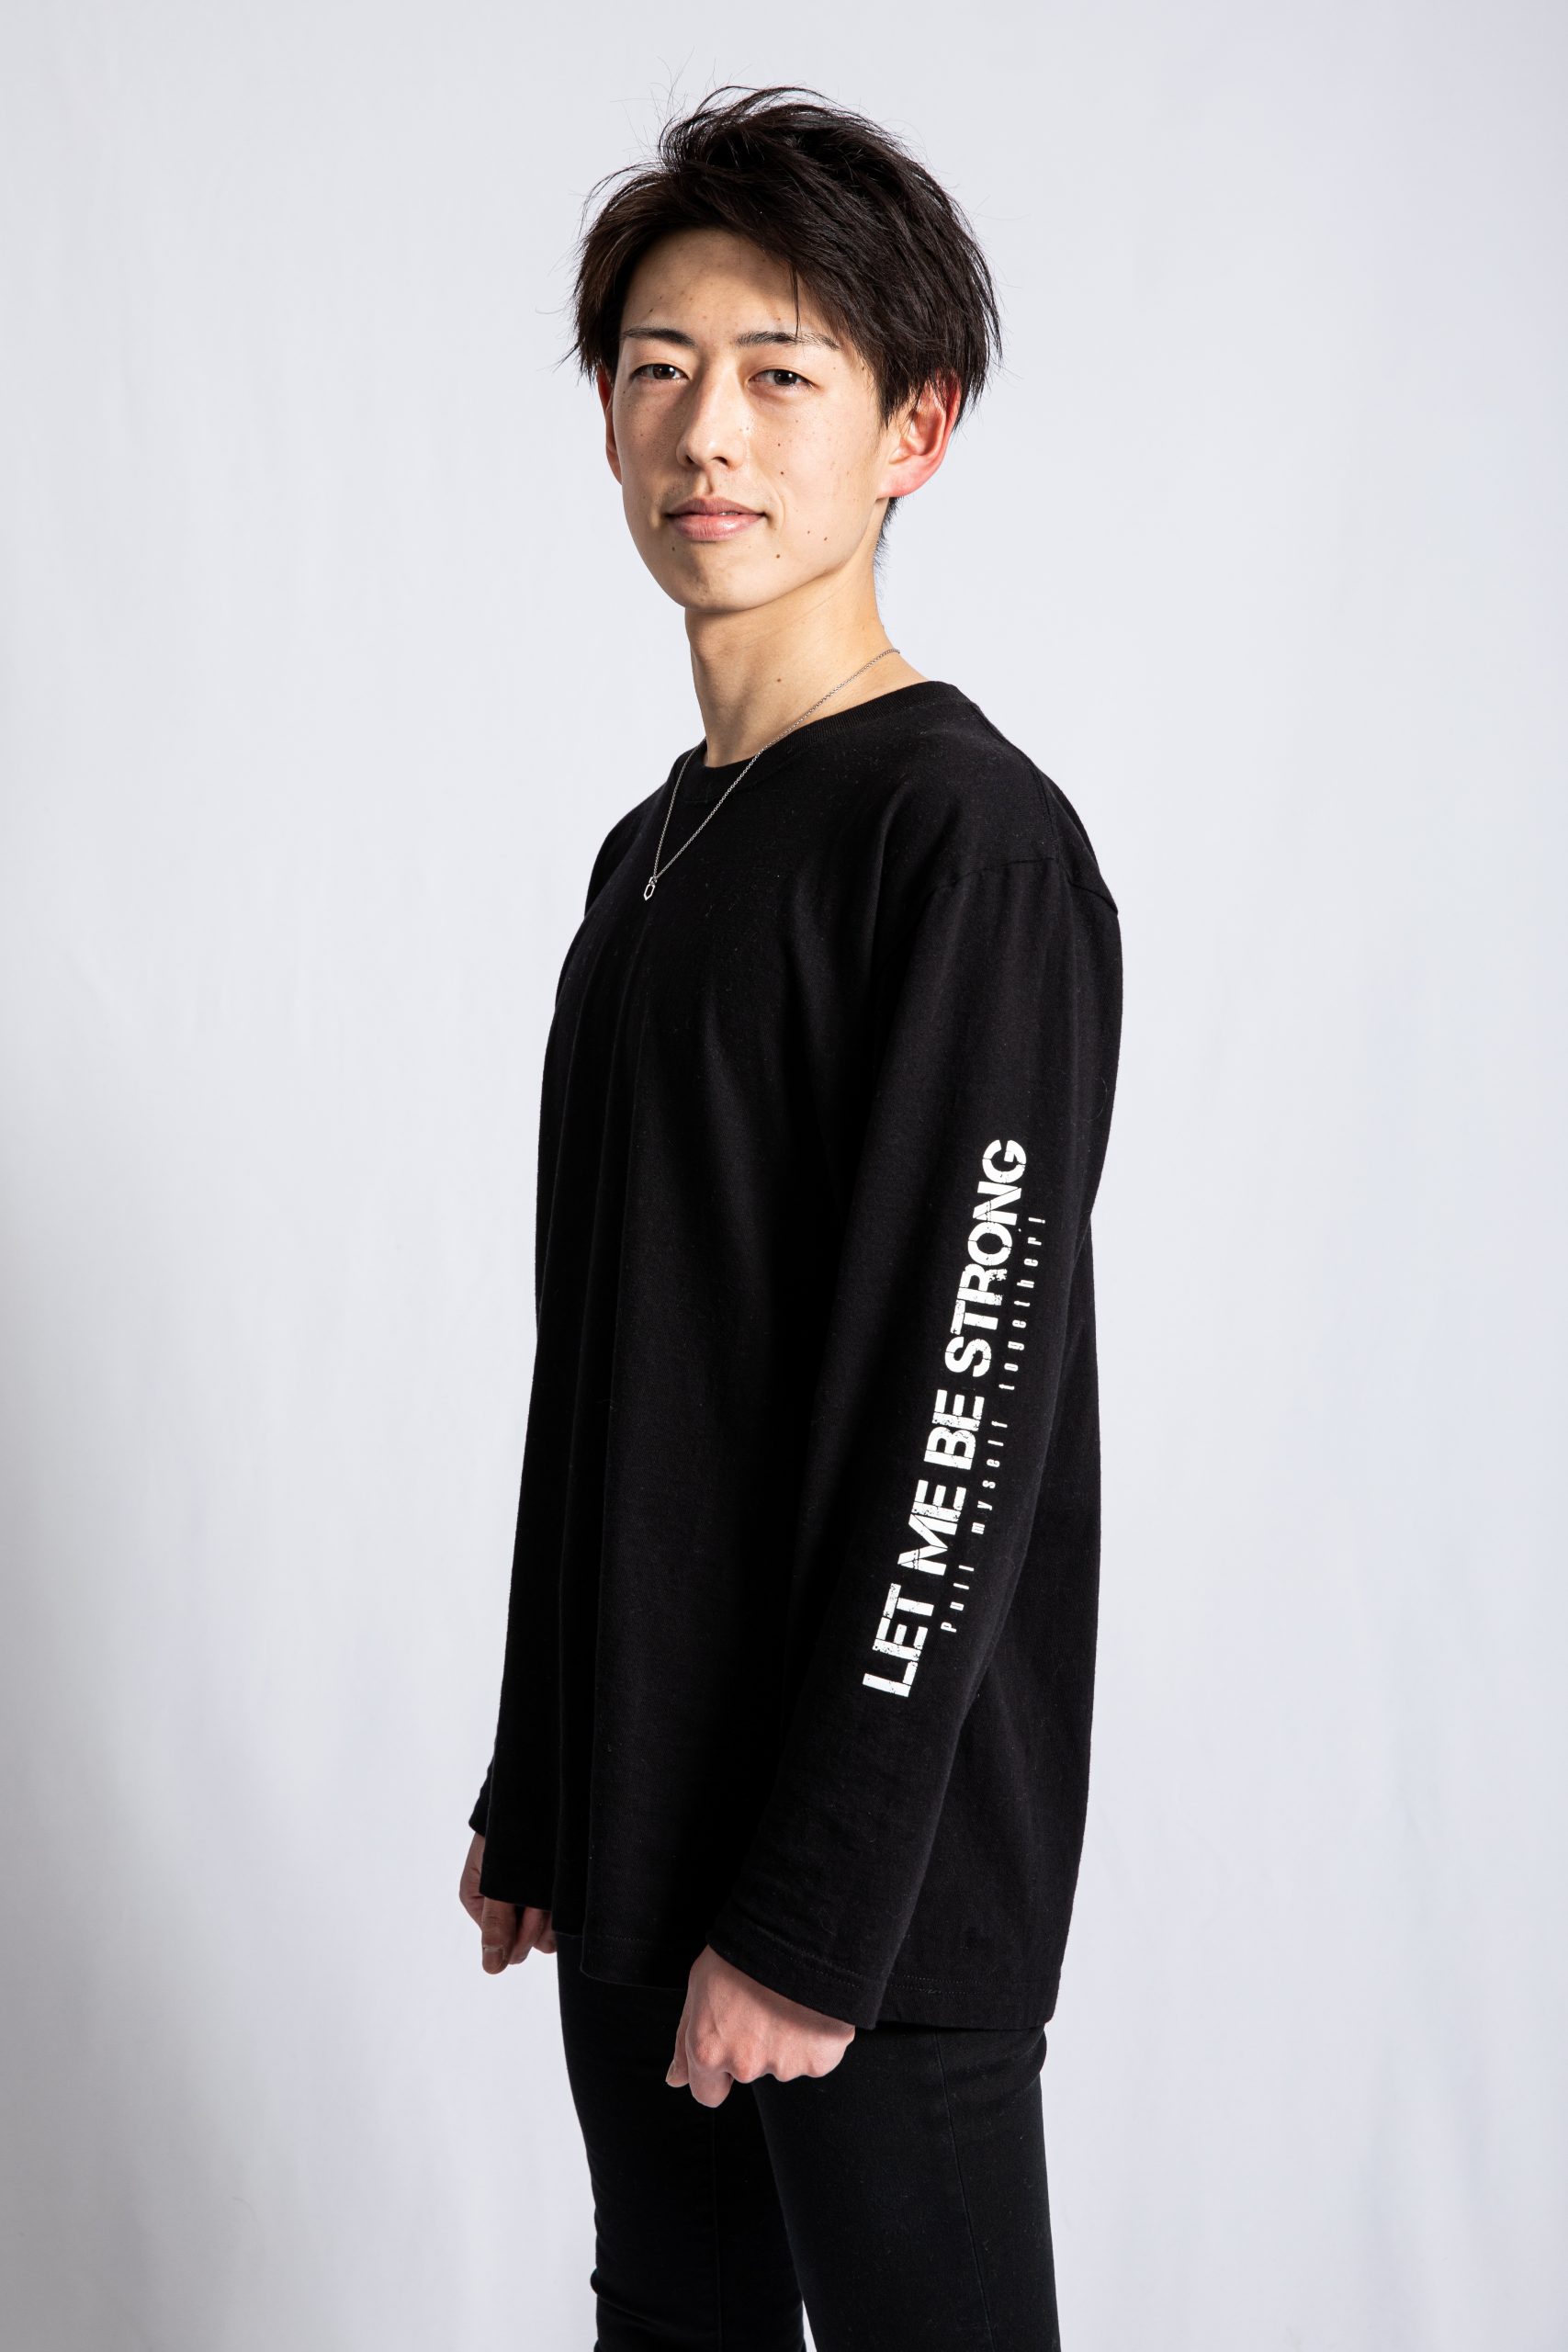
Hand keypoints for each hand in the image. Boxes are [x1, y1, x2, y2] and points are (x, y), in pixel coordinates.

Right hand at [458, 1830, 556, 1973]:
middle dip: (535, 1921)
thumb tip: (491, 1969)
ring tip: (550, 1885)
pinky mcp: (546, 1896)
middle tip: (540, 1893)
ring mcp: (525, 1903)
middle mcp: (501, 1910)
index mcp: (478, 1905)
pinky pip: (559, 1922)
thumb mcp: (497, 1878)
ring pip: (545, 1936)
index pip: (501, 1946)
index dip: (517, 1931)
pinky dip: (562, 1908)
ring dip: (551, 1913)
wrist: (534, 1797)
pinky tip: (560, 1889)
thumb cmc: (508, 1833)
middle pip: (524, 1946)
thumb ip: (495, 1923)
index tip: (526, 1904)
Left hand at [666, 1944, 854, 2105]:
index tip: (729, 2047)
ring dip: (787, 2040)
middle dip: (755, 2047)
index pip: (708, 2094)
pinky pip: (817, 2056)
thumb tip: (675, 2079)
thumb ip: (685, 2039)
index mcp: (708, 2050)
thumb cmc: (742, 1951)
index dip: (717, 2074)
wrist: (795, 1932)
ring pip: (785, 2062)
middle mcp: (745, 2065)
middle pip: (749, 2070)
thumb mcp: (699, 1986)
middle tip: (763, 2003)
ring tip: (788, 1998)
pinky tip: (812, 2006)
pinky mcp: (820, 2059)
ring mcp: (784, 2065)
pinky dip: (817, 2038)